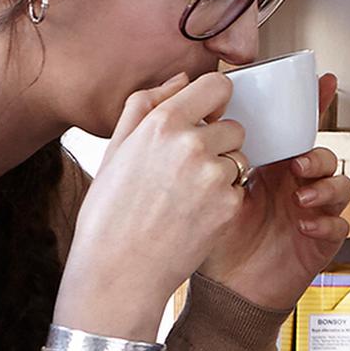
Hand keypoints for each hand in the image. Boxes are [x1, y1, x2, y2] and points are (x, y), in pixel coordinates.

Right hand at [60, 71, 255, 338]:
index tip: (206, 118)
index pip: (217, 85)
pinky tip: (194, 216)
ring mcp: (214, 176)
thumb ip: (146, 104)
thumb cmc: (110, 212)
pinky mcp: (230, 206)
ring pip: (239, 159)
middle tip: (186, 171)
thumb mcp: (116, 150)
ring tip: (185, 197)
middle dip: (218, 143)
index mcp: (161, 123)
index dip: (214, 102)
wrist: (117, 272)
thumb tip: (182, 78)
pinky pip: (239, 190)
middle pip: (234, 126)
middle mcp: (192, 144)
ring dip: (222, 173)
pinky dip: (224, 201)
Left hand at [202, 80, 349, 313]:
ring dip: (326, 186)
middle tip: (296, 163)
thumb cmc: (213, 241)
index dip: (315, 106)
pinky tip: (305, 226)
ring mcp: (312, 213)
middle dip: (317, 154)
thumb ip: (206, 154)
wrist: (223, 292)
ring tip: (300, 196)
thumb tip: (199, 110)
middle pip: (325, 155)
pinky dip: (327, 222)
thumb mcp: (204, 192)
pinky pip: (340, 225)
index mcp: (272, 169)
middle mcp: (295, 187)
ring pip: (341, 185)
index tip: (324, 81)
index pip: (297, 132)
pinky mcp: (321, 242)